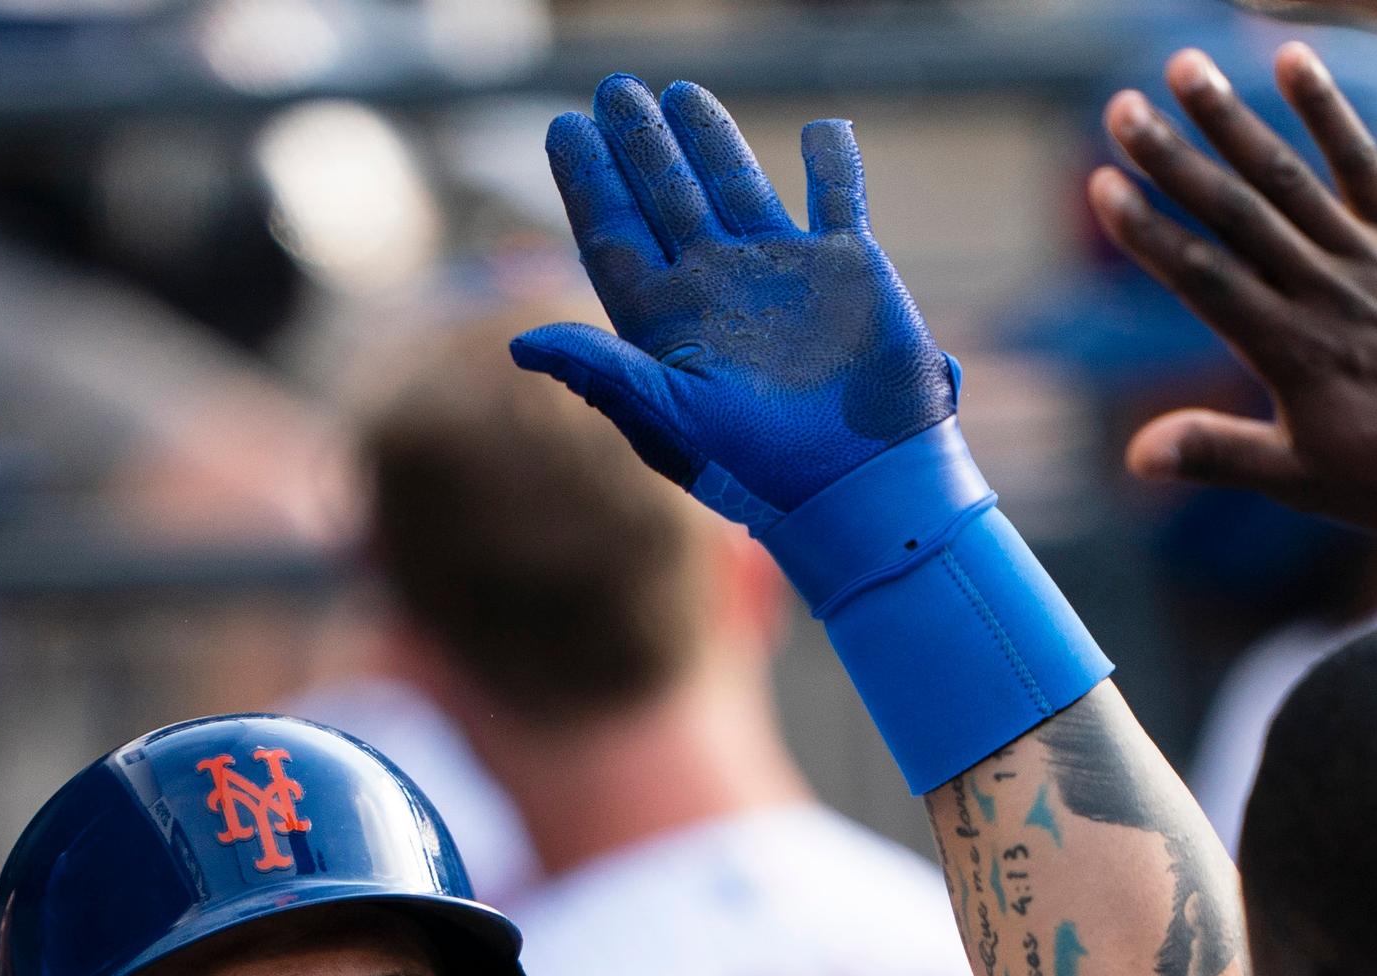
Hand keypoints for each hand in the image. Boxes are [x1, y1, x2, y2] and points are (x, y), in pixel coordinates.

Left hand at [513, 77, 956, 526]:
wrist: (857, 483)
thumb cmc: (759, 470)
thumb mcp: (670, 421)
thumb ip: (601, 373)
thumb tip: (519, 343)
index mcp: (669, 321)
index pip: (616, 236)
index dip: (589, 182)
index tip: (565, 128)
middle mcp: (719, 288)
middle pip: (668, 197)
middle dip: (640, 144)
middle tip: (614, 89)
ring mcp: (782, 273)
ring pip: (738, 185)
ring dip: (711, 137)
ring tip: (680, 90)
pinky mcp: (847, 268)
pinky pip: (836, 197)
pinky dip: (833, 162)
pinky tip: (824, 128)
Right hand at [1094, 46, 1376, 533]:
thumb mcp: (1302, 478)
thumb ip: (1218, 455)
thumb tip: (1138, 455)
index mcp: (1289, 350)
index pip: (1203, 277)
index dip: (1148, 231)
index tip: (1102, 186)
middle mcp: (1324, 291)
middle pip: (1235, 213)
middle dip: (1173, 159)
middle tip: (1120, 109)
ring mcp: (1368, 257)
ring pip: (1288, 178)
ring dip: (1233, 121)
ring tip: (1184, 69)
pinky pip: (1364, 164)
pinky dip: (1329, 112)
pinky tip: (1292, 61)